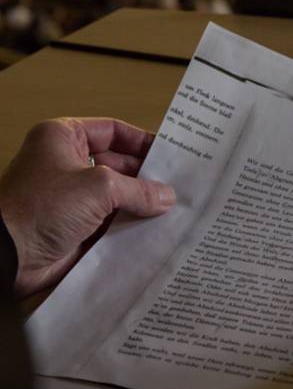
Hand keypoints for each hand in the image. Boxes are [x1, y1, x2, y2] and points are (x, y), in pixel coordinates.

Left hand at [0, 118, 175, 296]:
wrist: (8, 258)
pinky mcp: (77, 225)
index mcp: (64, 138)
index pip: (113, 130)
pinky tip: (158, 227)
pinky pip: (112, 220)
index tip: (172, 152)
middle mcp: (67, 163)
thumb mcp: (100, 187)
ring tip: (176, 207)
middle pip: (119, 163)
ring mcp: (72, 196)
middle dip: (147, 175)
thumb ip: (139, 189)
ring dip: (142, 201)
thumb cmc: (44, 207)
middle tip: (180, 184)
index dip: (142, 140)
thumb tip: (168, 197)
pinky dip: (132, 223)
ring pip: (118, 194)